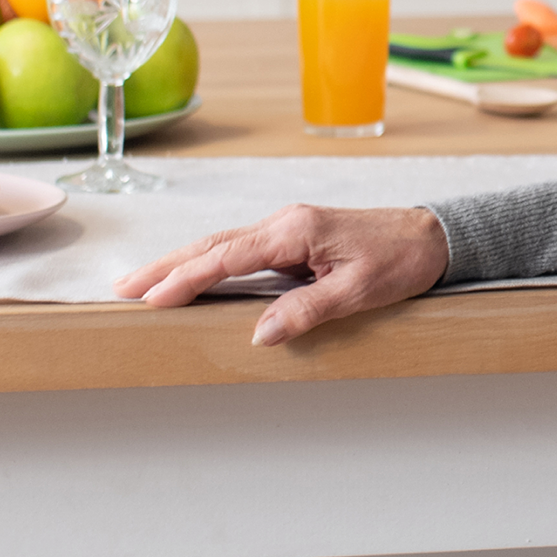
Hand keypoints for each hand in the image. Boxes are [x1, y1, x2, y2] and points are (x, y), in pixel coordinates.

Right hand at [116, 204, 451, 345]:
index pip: (227, 257)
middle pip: (213, 245)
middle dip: (166, 266)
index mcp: (295, 230)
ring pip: (224, 245)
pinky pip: (243, 249)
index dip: (185, 277)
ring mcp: (289, 227)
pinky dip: (211, 262)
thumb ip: (308, 310)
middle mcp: (285, 222)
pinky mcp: (296, 236)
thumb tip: (260, 333)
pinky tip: (194, 275)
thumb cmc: (401, 259)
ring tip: (144, 282)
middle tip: (123, 287)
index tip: (150, 296)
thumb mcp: (359, 291)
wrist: (433, 236)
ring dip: (183, 263)